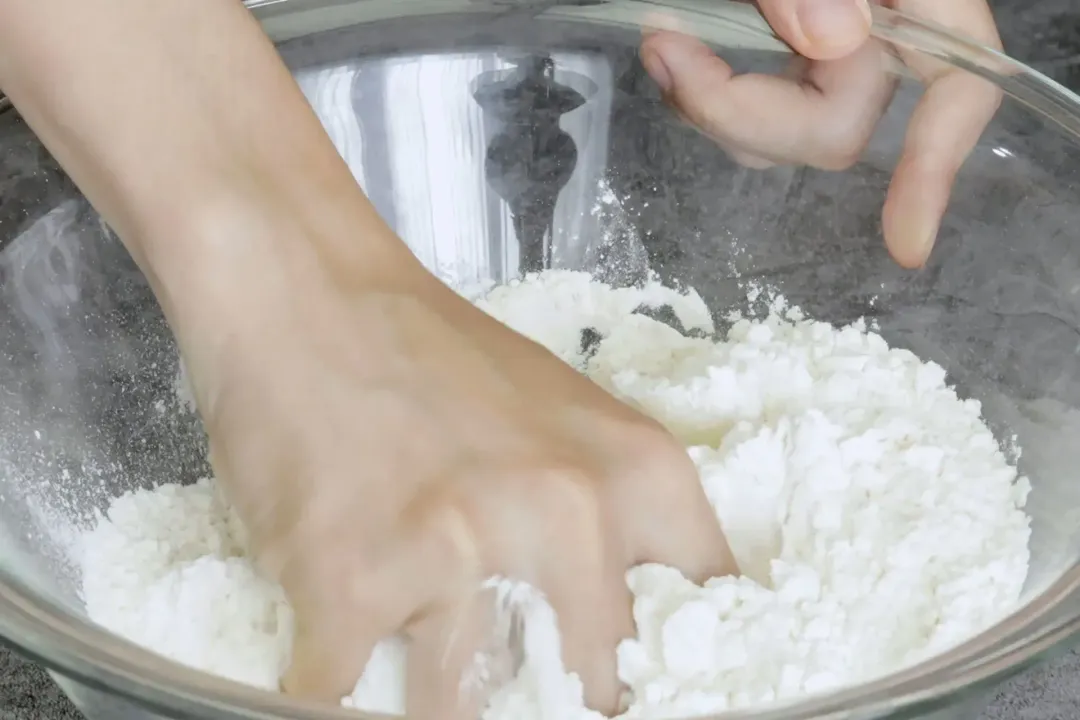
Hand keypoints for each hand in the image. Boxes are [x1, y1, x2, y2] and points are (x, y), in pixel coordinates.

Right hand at [199, 233, 736, 717]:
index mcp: (637, 476)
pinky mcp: (348, 582)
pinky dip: (337, 689)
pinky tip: (335, 651)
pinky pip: (344, 696)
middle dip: (551, 701)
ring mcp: (457, 555)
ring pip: (466, 713)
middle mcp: (564, 519)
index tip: (624, 686)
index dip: (664, 671)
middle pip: (593, 689)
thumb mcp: (566, 423)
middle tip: (520, 691)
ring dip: (438, 702)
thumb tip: (624, 636)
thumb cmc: (432, 354)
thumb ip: (614, 521)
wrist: (306, 292)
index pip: (704, 617)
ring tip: (417, 656)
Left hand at [639, 0, 1001, 267]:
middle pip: (834, 128)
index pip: (958, 85)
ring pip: (780, 136)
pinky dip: (704, 99)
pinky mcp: (776, 53)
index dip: (934, 165)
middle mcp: (875, 27)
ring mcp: (823, 45)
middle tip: (664, 50)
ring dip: (711, 110)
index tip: (904, 243)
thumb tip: (830, 43)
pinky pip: (749, 113)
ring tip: (663, 42)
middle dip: (743, 114)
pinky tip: (675, 55)